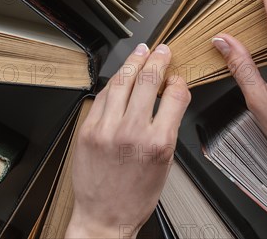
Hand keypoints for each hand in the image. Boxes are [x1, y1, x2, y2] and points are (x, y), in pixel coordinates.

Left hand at [65, 44, 190, 238]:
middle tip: (162, 50)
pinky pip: (103, 97)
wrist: (105, 216)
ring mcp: (107, 129)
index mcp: (159, 142)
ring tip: (141, 52)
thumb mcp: (166, 162)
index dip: (178, 80)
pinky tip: (121, 76)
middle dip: (157, 59)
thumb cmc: (137, 196)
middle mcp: (132, 132)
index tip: (177, 76)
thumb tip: (170, 97)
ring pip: (122, 82)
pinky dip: (115, 83)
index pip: (175, 95)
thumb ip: (168, 126)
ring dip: (134, 62)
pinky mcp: (88, 131)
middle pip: (148, 80)